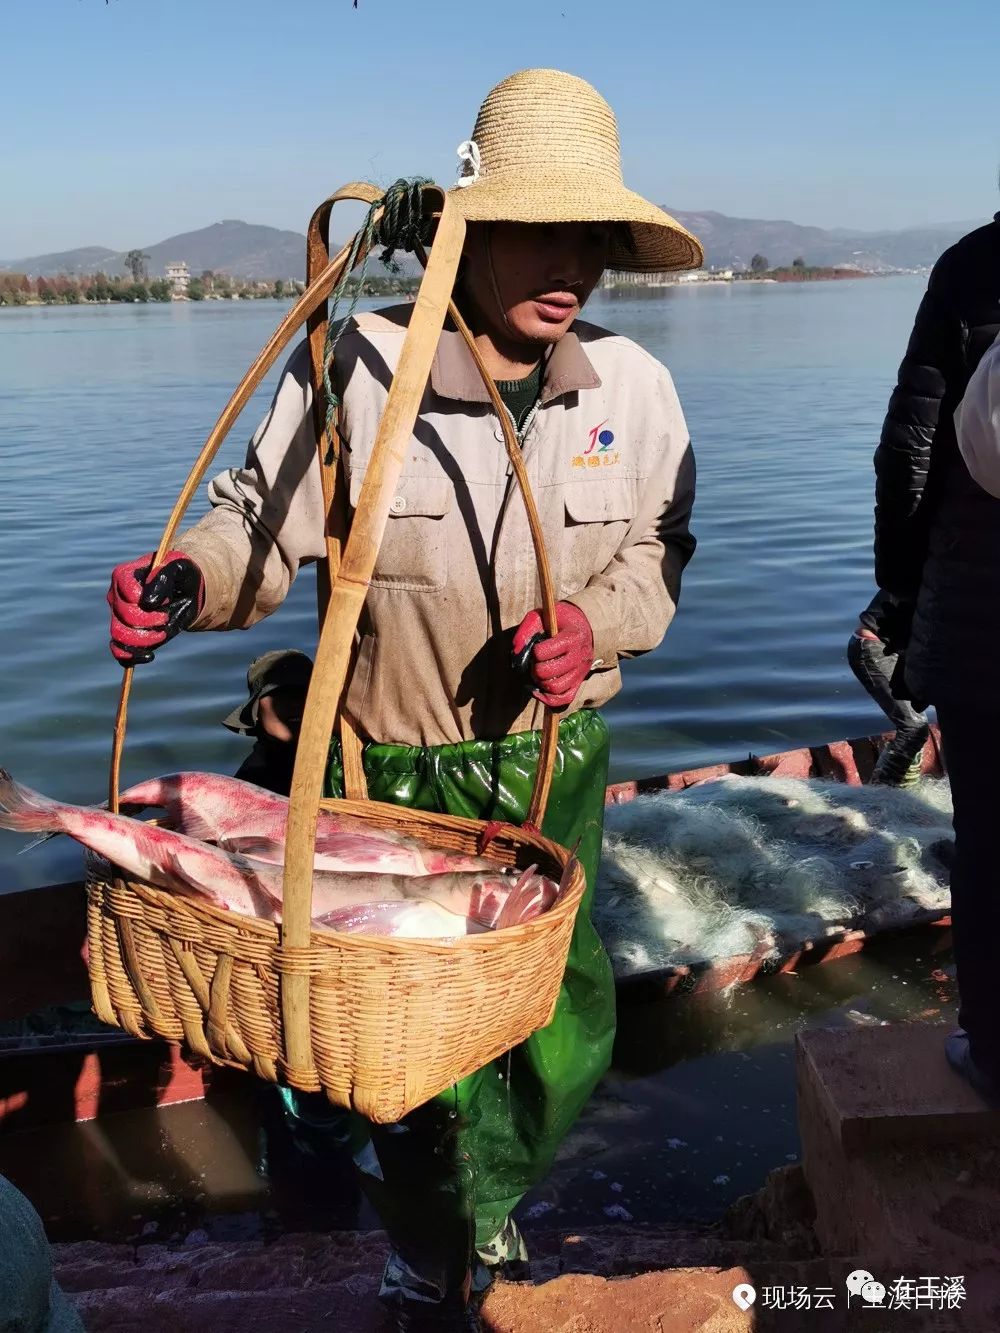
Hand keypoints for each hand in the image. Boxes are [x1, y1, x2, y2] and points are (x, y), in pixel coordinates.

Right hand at [108, 551, 203, 665]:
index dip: (149, 600)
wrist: (185, 592)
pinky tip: (149, 656)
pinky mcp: (125, 634)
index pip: (129, 594)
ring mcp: (118, 616)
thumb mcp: (179, 567)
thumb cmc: (180, 575)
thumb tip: (148, 601)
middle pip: (126, 616)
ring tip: (163, 632)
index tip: (166, 598)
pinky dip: (131, 657)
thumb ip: (164, 575)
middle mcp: (116, 596)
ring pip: (120, 634)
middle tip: (167, 616)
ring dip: (146, 638)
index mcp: (124, 575)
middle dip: (151, 620)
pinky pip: (118, 651)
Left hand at [512, 602, 594, 707]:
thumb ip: (525, 630)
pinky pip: (564, 699)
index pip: (543, 652)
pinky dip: (548, 698)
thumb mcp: (541, 616)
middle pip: (548, 672)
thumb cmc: (558, 620)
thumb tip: (515, 652)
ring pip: (556, 688)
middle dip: (535, 669)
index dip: (534, 652)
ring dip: (541, 683)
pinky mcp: (579, 682)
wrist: (582, 625)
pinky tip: (539, 690)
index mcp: (572, 637)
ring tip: (538, 674)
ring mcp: (581, 671)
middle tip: (534, 663)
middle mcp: (579, 656)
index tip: (537, 648)